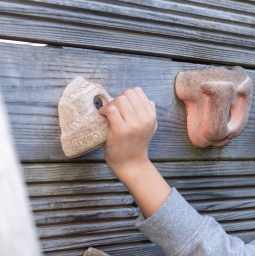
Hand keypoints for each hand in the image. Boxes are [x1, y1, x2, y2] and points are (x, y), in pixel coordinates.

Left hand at [99, 87, 169, 217]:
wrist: (131, 164)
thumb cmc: (137, 144)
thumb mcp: (150, 128)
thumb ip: (150, 113)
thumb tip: (147, 99)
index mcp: (151, 116)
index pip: (137, 92)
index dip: (127, 96)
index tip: (122, 106)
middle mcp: (144, 119)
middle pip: (127, 94)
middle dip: (117, 99)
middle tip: (113, 110)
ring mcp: (132, 125)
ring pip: (119, 100)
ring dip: (110, 104)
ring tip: (108, 114)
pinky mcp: (120, 131)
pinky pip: (111, 110)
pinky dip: (104, 111)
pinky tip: (103, 117)